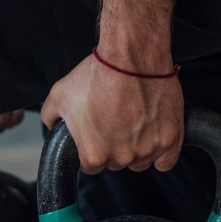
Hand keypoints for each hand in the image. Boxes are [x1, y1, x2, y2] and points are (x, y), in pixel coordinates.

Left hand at [40, 52, 183, 174]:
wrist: (131, 55)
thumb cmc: (98, 73)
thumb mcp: (60, 94)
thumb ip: (50, 117)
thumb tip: (52, 127)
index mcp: (93, 155)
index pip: (90, 166)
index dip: (92, 148)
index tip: (96, 133)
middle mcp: (122, 158)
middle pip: (117, 163)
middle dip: (115, 147)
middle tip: (116, 120)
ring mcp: (148, 150)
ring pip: (141, 162)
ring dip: (138, 148)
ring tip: (135, 122)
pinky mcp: (170, 140)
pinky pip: (166, 161)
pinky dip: (162, 152)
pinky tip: (154, 136)